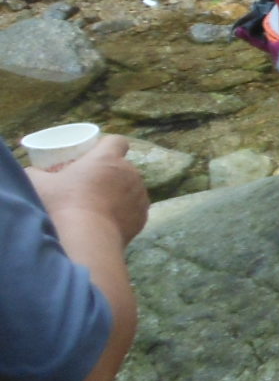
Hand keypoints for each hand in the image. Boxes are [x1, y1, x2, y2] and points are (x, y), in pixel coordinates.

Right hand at [30, 137, 148, 244]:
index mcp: (107, 158)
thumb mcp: (39, 184)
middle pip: (122, 167)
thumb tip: (34, 171)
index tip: (94, 157)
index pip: (117, 141)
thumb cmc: (62, 205)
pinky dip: (124, 213)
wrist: (86, 239)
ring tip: (97, 207)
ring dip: (119, 193)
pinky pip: (134, 209)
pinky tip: (107, 222)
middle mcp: (129, 173)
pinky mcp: (143, 217)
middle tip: (89, 186)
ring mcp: (139, 195)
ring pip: (130, 188)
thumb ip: (36, 173)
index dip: (107, 147)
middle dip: (109, 174)